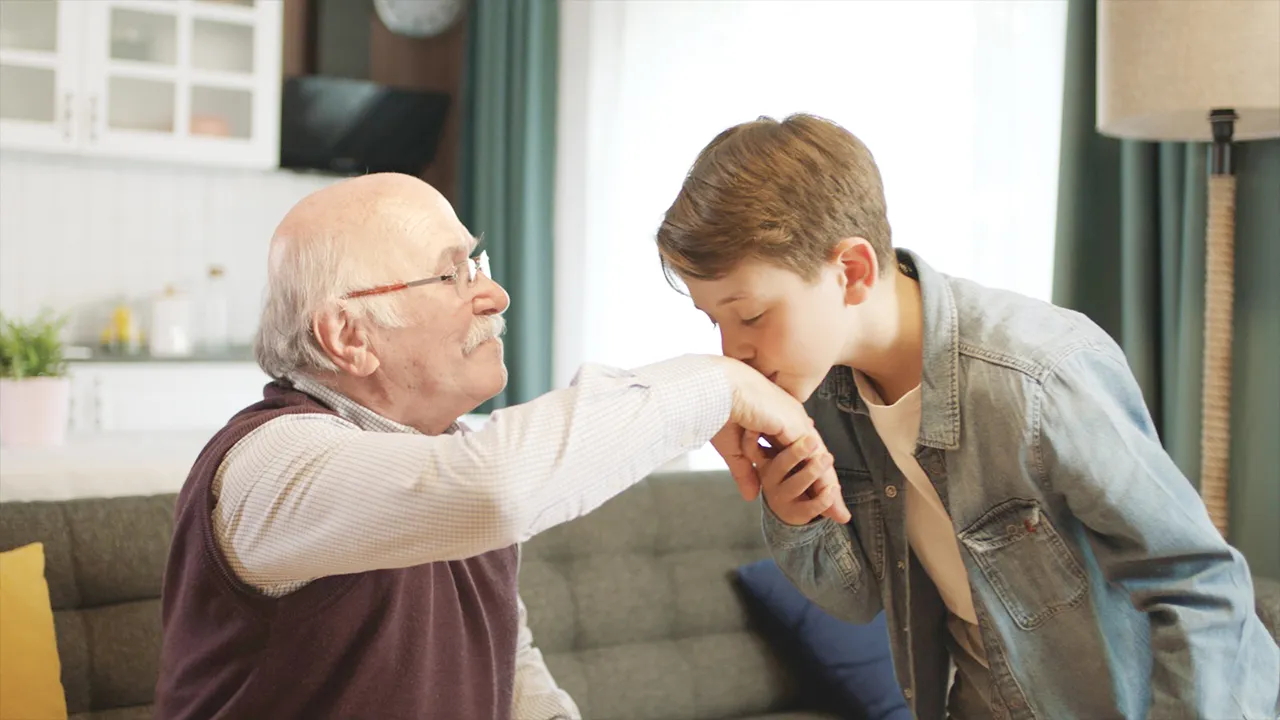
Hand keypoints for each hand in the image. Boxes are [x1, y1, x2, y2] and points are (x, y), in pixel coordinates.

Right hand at [711, 358, 849, 522]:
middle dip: (825, 483)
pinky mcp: (794, 425)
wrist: (715, 391)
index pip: (798, 450)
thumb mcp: (734, 450)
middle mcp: (791, 417)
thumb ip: (745, 472)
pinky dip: (822, 476)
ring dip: (828, 485)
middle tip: (839, 512)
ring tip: (839, 511)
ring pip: (817, 457)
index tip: (816, 495)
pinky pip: (814, 455)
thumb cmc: (718, 412)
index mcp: (777, 418)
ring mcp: (795, 421)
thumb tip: (751, 496)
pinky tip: (829, 495)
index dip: (808, 473)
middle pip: (814, 455)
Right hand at [743, 431, 846, 525]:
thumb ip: (787, 442)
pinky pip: (810, 506)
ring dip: (812, 471)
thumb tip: (809, 422)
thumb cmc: (784, 474)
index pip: (754, 450)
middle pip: (780, 465)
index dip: (753, 441)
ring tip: (828, 458)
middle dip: (797, 452)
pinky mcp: (795, 513)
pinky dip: (823, 498)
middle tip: (813, 440)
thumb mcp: (780, 457)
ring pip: (796, 484)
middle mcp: (770, 480)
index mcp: (765, 463)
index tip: (759, 430)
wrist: (788, 511)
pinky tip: (834, 488)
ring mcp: (781, 497)